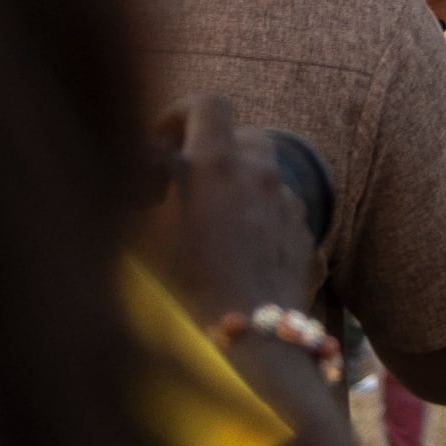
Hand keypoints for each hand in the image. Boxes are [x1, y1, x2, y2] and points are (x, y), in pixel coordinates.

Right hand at [150, 92, 325, 323]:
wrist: (250, 342)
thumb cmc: (182, 287)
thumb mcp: (142, 231)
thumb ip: (144, 181)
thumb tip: (150, 157)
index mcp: (217, 164)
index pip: (209, 104)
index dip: (179, 113)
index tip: (158, 141)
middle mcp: (261, 174)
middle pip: (239, 138)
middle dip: (207, 155)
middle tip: (175, 189)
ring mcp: (288, 204)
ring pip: (261, 176)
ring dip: (233, 187)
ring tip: (203, 225)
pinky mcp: (304, 234)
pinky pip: (276, 211)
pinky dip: (254, 217)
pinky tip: (232, 253)